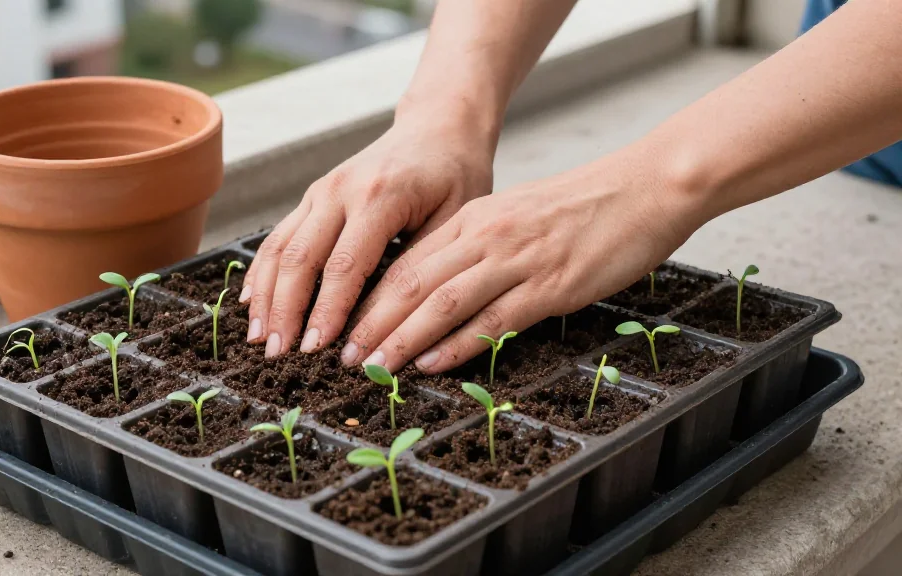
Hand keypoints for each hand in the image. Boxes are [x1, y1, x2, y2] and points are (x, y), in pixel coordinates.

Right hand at [240, 111, 495, 358]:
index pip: (345, 264)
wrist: (438, 128)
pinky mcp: (313, 196)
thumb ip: (422, 265)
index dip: (327, 311)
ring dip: (266, 296)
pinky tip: (251, 302)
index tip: (316, 350)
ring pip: (281, 247)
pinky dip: (262, 271)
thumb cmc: (455, 176)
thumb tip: (392, 324)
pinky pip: (279, 236)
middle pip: (301, 258)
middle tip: (278, 355)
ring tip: (259, 339)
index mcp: (381, 196)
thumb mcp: (457, 219)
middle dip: (286, 311)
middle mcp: (342, 190)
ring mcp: (322, 191)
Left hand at [344, 147, 701, 372]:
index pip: (407, 262)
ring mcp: (517, 260)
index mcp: (474, 218)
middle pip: (412, 282)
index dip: (370, 298)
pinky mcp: (551, 284)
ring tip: (374, 368)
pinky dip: (458, 345)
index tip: (346, 328)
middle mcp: (486, 236)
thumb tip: (441, 287)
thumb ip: (479, 247)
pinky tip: (432, 365)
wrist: (647, 187)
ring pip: (443, 302)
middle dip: (372, 323)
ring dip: (403, 338)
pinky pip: (493, 319)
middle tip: (344, 358)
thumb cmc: (584, 207)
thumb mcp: (517, 217)